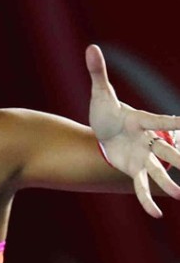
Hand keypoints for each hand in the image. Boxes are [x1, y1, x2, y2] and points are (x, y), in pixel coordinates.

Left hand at [87, 43, 179, 216]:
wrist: (105, 136)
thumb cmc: (108, 115)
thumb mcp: (101, 96)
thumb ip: (98, 73)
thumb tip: (91, 47)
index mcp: (143, 122)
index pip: (162, 121)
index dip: (176, 123)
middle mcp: (149, 141)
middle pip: (168, 150)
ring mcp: (144, 158)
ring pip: (160, 172)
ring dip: (170, 184)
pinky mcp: (135, 172)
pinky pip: (143, 188)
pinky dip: (148, 201)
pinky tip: (156, 215)